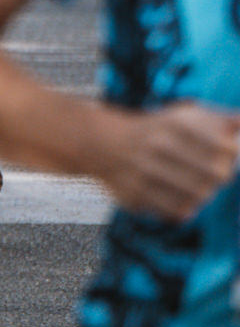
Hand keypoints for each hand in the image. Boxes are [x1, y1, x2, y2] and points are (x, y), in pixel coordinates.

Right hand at [101, 103, 239, 221]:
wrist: (101, 143)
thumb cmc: (152, 131)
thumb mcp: (181, 116)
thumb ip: (217, 119)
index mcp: (173, 124)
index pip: (224, 145)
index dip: (233, 152)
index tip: (228, 153)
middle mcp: (158, 145)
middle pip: (217, 173)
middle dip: (221, 175)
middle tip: (214, 174)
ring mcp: (145, 171)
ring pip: (199, 195)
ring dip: (204, 193)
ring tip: (198, 187)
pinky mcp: (135, 194)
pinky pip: (176, 210)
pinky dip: (184, 207)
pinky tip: (181, 197)